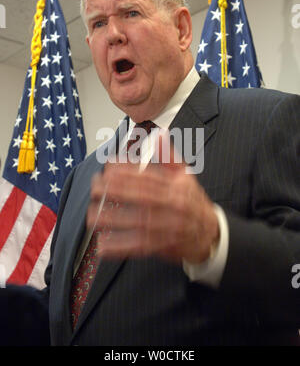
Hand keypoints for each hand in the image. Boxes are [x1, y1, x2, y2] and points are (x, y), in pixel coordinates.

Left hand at [86, 139, 218, 263]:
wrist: (210, 233)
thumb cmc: (192, 201)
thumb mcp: (185, 176)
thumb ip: (169, 157)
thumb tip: (159, 134)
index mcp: (176, 187)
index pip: (149, 177)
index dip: (127, 172)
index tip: (108, 167)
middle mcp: (173, 206)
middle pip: (142, 197)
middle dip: (116, 192)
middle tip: (95, 187)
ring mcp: (168, 227)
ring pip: (138, 222)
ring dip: (114, 220)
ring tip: (92, 215)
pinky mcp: (162, 246)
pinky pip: (139, 246)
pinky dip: (120, 247)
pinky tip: (103, 245)